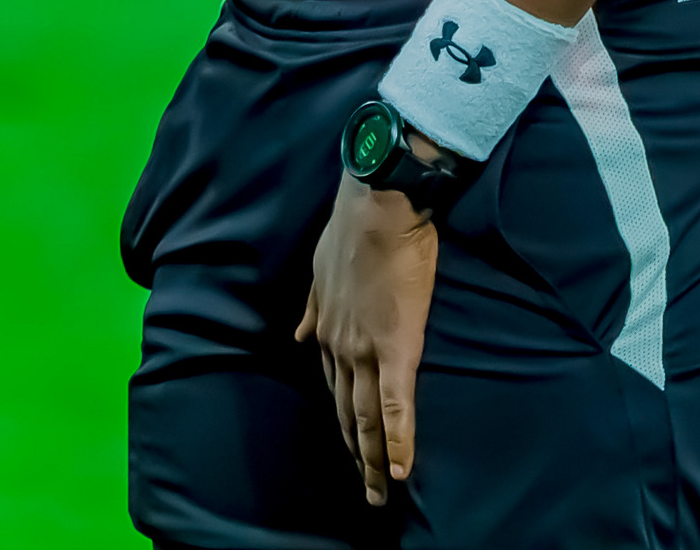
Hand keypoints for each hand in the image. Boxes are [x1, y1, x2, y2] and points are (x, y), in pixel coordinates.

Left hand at [296, 170, 440, 504]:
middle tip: (365, 490)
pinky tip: (400, 469)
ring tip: (379, 492)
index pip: (333, 386)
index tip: (348, 444)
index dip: (341, 419)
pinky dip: (397, 440)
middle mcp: (339, 348)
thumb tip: (298, 334)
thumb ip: (311, 308)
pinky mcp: (396, 347)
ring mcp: (365, 351)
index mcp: (325, 329)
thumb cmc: (353, 229)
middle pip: (347, 412)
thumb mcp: (319, 271)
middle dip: (354, 453)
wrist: (377, 206)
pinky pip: (395, 405)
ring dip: (372, 461)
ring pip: (367, 418)